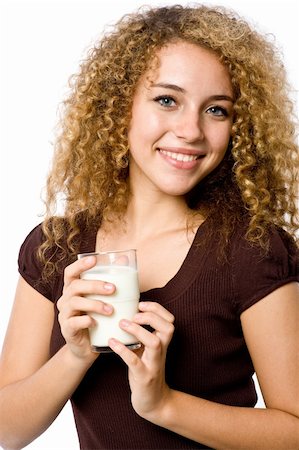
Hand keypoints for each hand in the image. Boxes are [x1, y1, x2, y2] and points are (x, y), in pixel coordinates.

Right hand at [57, 255, 114, 361]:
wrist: (86, 348)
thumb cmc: (97, 319)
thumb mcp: (102, 300)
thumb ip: (110, 282)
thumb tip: (124, 260)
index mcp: (73, 289)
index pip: (71, 272)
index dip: (80, 265)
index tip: (94, 259)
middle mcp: (65, 300)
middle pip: (75, 286)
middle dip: (95, 285)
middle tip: (113, 289)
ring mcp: (64, 315)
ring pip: (75, 303)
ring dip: (94, 304)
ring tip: (110, 310)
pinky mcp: (66, 330)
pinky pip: (73, 322)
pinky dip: (85, 321)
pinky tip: (96, 323)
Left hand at [108, 301, 174, 421]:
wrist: (153, 402)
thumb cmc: (146, 370)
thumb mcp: (146, 350)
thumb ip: (141, 334)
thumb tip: (125, 312)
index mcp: (163, 343)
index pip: (169, 320)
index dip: (157, 309)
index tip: (141, 304)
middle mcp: (162, 351)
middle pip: (168, 328)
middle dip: (151, 316)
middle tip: (134, 314)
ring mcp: (154, 364)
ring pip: (154, 343)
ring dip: (138, 330)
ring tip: (123, 324)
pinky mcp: (144, 377)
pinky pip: (135, 362)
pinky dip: (123, 350)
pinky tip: (111, 342)